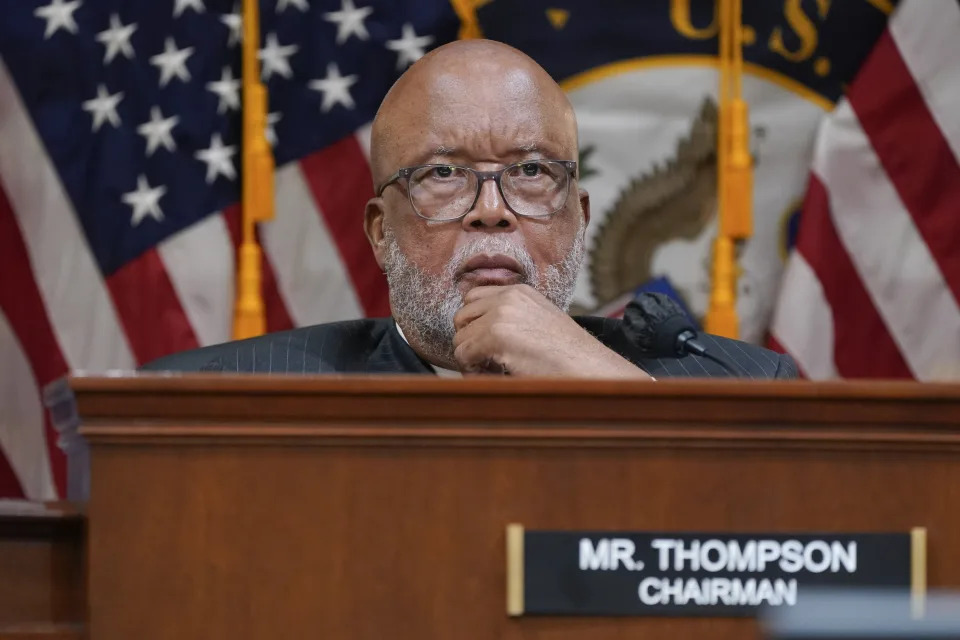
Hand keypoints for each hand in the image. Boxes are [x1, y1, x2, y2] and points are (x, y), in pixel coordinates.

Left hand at [452, 284, 652, 378]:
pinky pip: (463, 355)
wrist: (589, 368)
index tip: (485, 345)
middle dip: (468, 341)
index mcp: (519, 292)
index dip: (474, 324)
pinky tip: (494, 376)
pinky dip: (472, 370)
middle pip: (461, 317)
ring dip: (470, 358)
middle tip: (486, 362)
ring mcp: (501, 314)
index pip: (473, 299)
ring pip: (460, 338)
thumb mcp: (539, 323)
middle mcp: (508, 297)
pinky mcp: (496, 335)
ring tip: (493, 371)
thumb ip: (512, 319)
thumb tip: (476, 333)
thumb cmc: (568, 356)